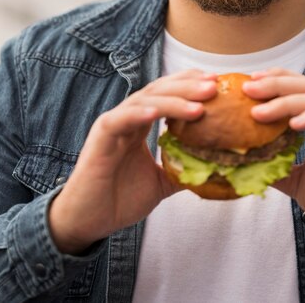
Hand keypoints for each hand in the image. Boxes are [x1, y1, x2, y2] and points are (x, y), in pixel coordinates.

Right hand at [49, 70, 216, 253]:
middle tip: (214, 86)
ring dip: (173, 100)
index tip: (216, 83)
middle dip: (188, 86)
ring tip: (199, 105)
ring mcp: (114, 123)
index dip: (190, 84)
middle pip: (160, 90)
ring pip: (145, 100)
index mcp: (140, 123)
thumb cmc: (119, 200)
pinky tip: (157, 113)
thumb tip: (215, 171)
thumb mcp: (161, 183)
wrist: (88, 221)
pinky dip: (139, 113)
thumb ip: (183, 170)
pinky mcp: (101, 135)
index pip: (167, 93)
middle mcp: (128, 117)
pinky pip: (121, 119)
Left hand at [244, 68, 304, 269]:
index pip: (299, 89)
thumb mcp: (296, 180)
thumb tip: (244, 162)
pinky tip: (293, 122)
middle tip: (248, 89)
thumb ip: (275, 167)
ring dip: (285, 101)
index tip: (249, 82)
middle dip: (275, 84)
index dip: (275, 80)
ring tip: (259, 112)